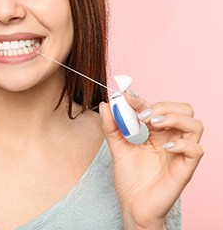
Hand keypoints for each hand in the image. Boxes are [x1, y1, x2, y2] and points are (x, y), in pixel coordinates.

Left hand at [100, 94, 203, 228]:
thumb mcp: (116, 148)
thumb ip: (111, 127)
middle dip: (164, 106)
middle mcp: (171, 138)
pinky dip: (182, 144)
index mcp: (156, 130)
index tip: (125, 98)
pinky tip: (164, 148)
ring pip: (195, 125)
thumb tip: (107, 105)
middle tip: (144, 116)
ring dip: (175, 119)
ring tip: (155, 125)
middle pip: (184, 110)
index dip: (142, 100)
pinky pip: (196, 150)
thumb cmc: (129, 177)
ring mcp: (180, 152)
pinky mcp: (186, 168)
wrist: (133, 205)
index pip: (157, 106)